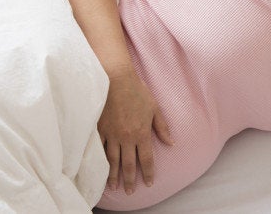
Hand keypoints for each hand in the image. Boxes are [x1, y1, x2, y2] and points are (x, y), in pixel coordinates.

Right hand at [98, 67, 173, 194]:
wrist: (115, 80)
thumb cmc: (137, 91)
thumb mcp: (154, 108)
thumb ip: (162, 127)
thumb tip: (171, 143)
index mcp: (142, 133)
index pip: (146, 159)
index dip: (148, 172)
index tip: (148, 183)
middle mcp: (127, 138)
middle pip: (129, 164)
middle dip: (130, 180)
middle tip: (129, 192)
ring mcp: (111, 135)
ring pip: (113, 160)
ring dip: (114, 175)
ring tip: (114, 186)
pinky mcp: (99, 129)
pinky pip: (99, 149)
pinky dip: (100, 161)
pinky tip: (100, 169)